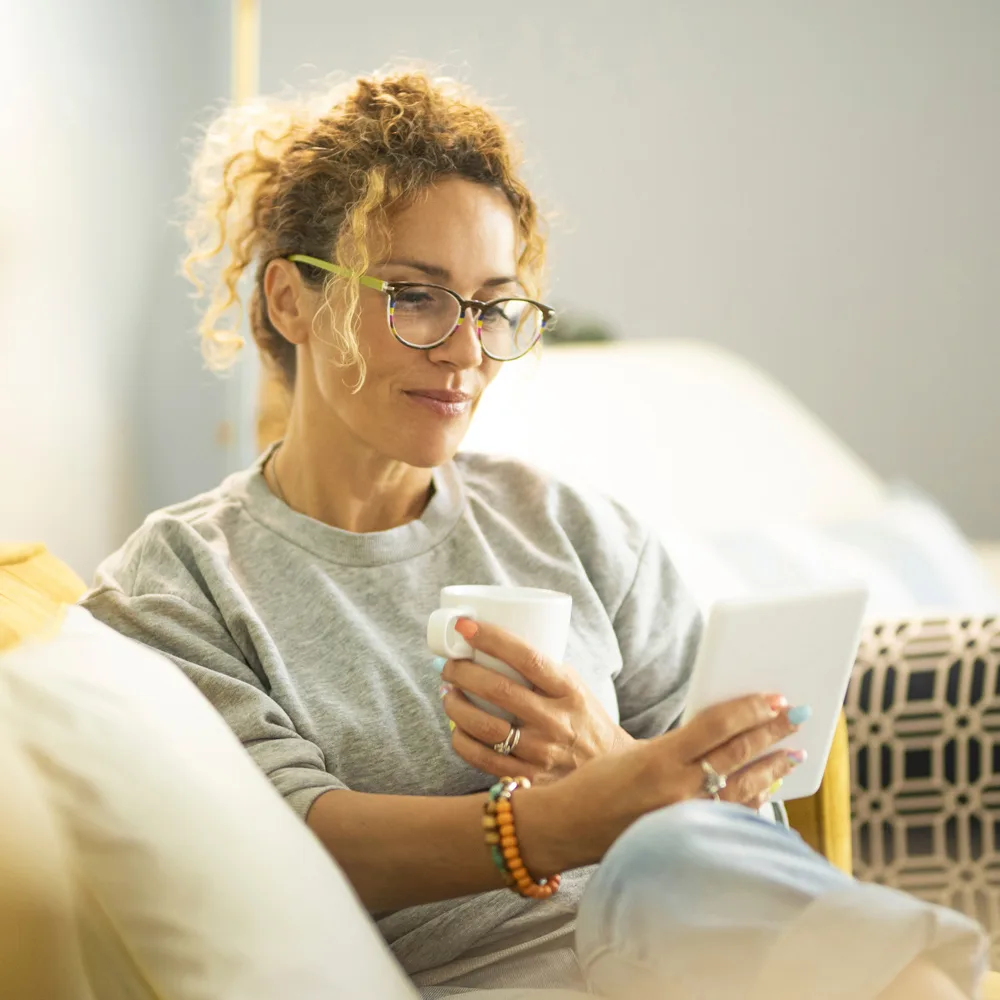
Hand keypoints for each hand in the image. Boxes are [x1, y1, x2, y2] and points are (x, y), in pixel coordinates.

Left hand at [439, 617, 631, 783]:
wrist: (609, 768)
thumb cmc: (583, 717)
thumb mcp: (573, 685)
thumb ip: (541, 669)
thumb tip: (490, 647)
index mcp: (568, 690)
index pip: (527, 658)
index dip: (492, 639)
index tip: (466, 626)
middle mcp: (556, 721)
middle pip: (498, 691)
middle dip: (463, 672)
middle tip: (450, 665)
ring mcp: (542, 753)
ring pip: (484, 727)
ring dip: (456, 706)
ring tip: (449, 693)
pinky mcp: (529, 779)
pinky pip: (482, 759)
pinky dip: (461, 739)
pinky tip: (456, 727)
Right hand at [518, 692, 806, 875]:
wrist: (567, 827)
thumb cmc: (593, 783)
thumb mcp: (632, 751)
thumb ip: (678, 745)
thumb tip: (721, 731)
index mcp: (659, 759)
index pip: (718, 726)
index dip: (751, 710)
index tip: (775, 698)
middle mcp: (677, 790)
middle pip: (738, 754)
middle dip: (773, 732)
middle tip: (798, 715)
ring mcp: (685, 818)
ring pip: (744, 788)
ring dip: (773, 767)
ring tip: (793, 752)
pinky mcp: (687, 838)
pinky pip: (732, 816)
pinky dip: (754, 799)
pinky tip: (767, 788)